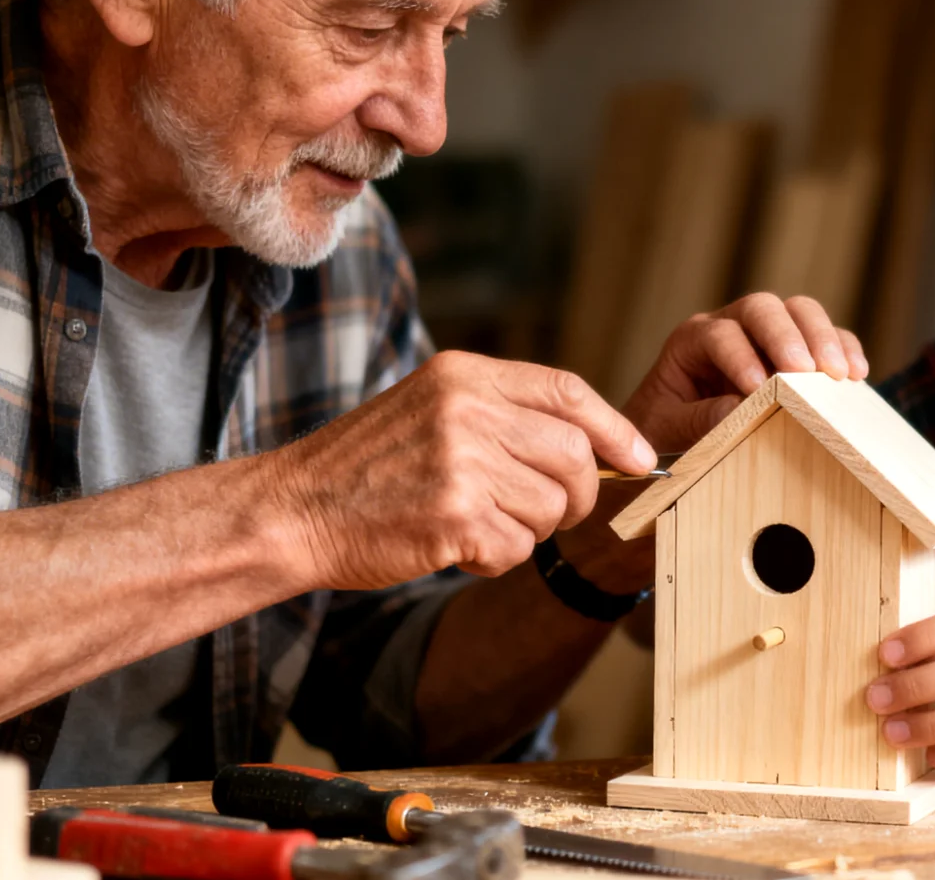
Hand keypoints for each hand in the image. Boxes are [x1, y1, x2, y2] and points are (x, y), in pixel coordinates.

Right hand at [271, 351, 654, 586]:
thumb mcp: (431, 408)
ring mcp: (462, 462)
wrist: (294, 510)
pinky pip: (518, 548)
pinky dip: (494, 559)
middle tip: (545, 511)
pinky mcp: (456, 516)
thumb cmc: (369, 467)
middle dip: (576, 495)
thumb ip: (505, 413)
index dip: (615, 428)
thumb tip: (599, 446)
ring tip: (474, 522)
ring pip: (552, 507)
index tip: (640, 457)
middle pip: (575, 455)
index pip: (568, 391)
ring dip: (526, 530)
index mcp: (465, 375)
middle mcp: (468, 410)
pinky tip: (453, 545)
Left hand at [622, 292, 869, 452]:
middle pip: (762, 308)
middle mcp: (730, 323)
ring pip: (797, 310)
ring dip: (822, 337)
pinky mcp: (794, 346)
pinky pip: (822, 333)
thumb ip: (698, 418)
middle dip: (787, 336)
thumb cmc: (664, 423)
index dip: (740, 356)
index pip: (719, 334)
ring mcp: (764, 331)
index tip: (757, 386)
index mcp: (692, 338)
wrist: (670, 424)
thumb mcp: (668, 425)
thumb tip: (740, 410)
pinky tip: (857, 374)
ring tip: (839, 373)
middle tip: (807, 371)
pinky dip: (843, 346)